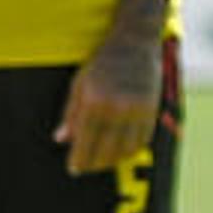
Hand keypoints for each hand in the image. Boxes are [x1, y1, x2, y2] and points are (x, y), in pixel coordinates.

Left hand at [56, 29, 163, 173]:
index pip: (85, 141)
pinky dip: (130, 150)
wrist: (135, 43)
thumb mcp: (79, 86)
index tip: (73, 169)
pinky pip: (142, 140)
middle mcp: (117, 108)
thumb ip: (71, 115)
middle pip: (106, 150)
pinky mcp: (152, 109)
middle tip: (85, 168)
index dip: (79, 159)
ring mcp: (138, 110)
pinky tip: (120, 152)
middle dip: (94, 164)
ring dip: (113, 160)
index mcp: (95, 102)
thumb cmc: (101, 63)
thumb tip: (60, 140)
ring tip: (101, 162)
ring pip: (126, 149)